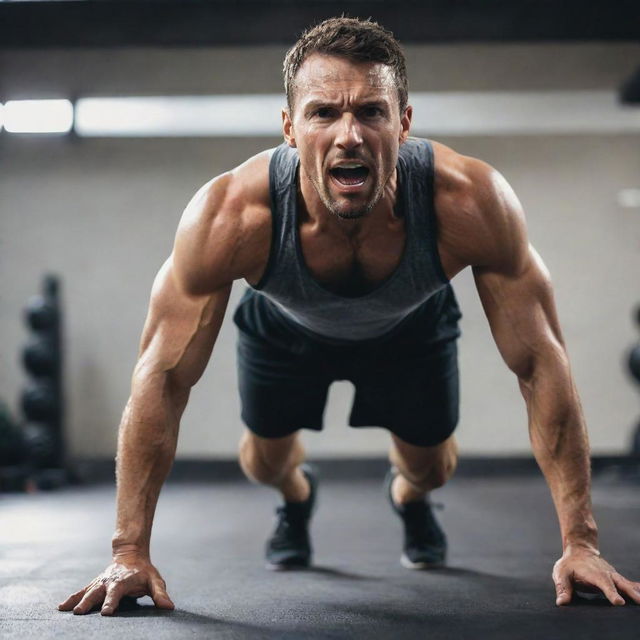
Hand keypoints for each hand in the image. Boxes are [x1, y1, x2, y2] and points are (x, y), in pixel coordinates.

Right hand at [57, 554, 174, 615]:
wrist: (131, 555)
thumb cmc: (144, 572)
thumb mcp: (155, 581)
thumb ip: (160, 594)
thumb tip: (169, 607)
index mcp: (123, 582)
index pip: (116, 593)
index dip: (111, 602)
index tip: (106, 612)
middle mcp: (108, 582)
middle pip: (97, 592)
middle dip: (89, 602)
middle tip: (80, 613)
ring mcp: (100, 582)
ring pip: (87, 591)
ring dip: (77, 600)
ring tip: (66, 611)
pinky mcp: (94, 584)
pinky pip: (81, 591)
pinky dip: (72, 598)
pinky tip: (61, 607)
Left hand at [553, 545, 639, 605]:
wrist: (579, 550)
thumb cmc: (569, 565)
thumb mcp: (561, 574)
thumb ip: (563, 588)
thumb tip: (561, 603)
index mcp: (593, 573)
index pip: (603, 584)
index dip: (611, 592)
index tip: (619, 602)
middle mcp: (606, 574)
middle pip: (620, 584)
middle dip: (630, 593)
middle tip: (639, 601)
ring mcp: (613, 576)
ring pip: (627, 584)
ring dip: (636, 592)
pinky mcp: (617, 579)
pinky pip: (629, 585)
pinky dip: (637, 589)